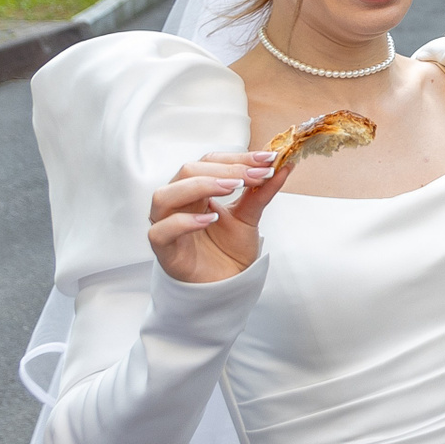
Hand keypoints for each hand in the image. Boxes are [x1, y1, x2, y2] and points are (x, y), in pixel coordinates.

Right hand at [148, 151, 292, 283]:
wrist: (226, 286)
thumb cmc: (229, 249)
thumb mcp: (250, 216)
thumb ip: (262, 192)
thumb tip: (283, 166)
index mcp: (196, 190)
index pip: (209, 162)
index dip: (237, 157)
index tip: (267, 159)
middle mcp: (178, 203)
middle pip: (187, 171)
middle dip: (224, 169)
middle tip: (254, 175)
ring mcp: (167, 225)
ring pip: (165, 195)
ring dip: (200, 186)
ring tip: (231, 188)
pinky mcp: (164, 249)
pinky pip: (161, 231)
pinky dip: (184, 222)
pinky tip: (209, 219)